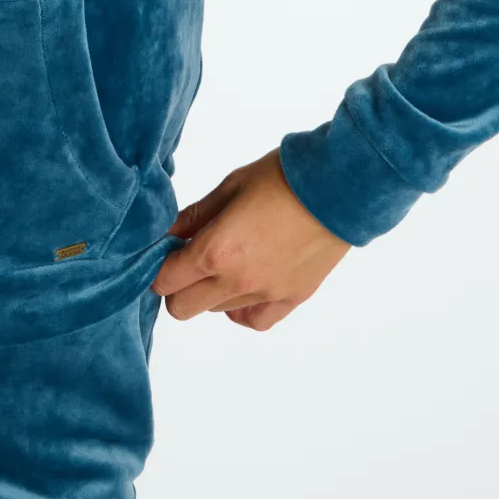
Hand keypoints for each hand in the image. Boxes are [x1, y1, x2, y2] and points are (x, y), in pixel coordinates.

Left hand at [151, 145, 351, 330]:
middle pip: (182, 308)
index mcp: (215, 251)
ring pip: (216, 312)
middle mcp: (237, 282)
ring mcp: (265, 295)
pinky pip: (253, 321)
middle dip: (177, 286)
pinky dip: (242, 308)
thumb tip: (168, 234)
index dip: (160, 266)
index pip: (165, 281)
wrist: (338, 189)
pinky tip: (245, 284)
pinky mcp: (291, 300)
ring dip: (210, 291)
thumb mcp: (230, 186)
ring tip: (226, 260)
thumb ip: (195, 216)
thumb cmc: (282, 178)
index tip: (168, 251)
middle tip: (189, 259)